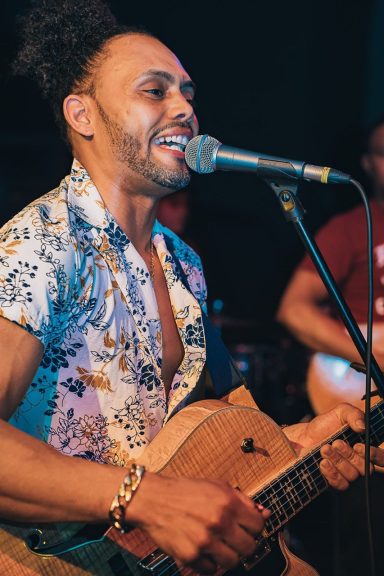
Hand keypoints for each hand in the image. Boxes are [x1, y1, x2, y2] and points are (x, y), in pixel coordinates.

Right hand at [126, 472, 268, 573]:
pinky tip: (203, 549)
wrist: (153, 500)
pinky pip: (211, 569)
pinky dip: (209, 562)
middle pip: (249, 548)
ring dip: (227, 555)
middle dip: (243, 543)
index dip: (254, 527)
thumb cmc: (185, 491)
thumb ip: (242, 500)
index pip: (259, 526)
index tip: (247, 527)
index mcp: (228, 502)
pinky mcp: (191, 556)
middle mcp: (219, 522)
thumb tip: (264, 513)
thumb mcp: (217, 486)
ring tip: (217, 545)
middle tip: (232, 538)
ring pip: (233, 562)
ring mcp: (205, 541)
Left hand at [285, 403, 383, 490]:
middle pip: (366, 468)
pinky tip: (323, 462)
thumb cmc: (325, 425)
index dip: (375, 455)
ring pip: (352, 475)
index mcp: (365, 447)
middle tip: (336, 443)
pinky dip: (331, 472)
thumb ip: (353, 415)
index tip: (358, 446)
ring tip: (325, 448)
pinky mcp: (336, 481)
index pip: (380, 458)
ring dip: (338, 460)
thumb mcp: (340, 412)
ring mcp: (348, 473)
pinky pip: (341, 484)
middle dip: (350, 455)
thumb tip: (362, 426)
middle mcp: (360, 462)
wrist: (304, 437)